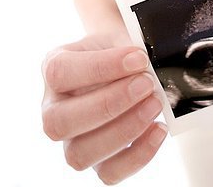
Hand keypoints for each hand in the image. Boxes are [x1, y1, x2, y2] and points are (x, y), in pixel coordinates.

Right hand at [42, 33, 167, 184]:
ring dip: (124, 130)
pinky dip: (138, 155)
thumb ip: (128, 51)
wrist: (124, 63)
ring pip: (80, 154)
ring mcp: (71, 139)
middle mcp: (54, 108)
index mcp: (54, 69)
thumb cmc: (118, 51)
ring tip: (154, 104)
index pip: (61, 72)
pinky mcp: (95, 161)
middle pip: (61, 121)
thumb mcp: (118, 39)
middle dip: (110, 104)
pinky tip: (158, 129)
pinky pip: (109, 173)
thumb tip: (147, 68)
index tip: (139, 58)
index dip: (102, 67)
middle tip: (146, 84)